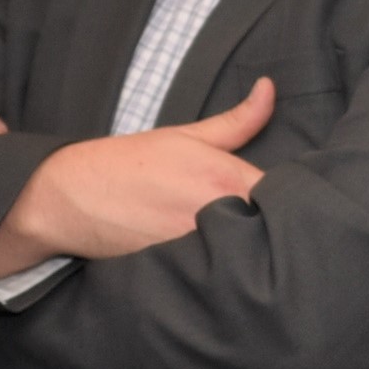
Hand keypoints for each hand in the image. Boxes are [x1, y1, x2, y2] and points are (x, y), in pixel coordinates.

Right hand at [0, 76, 277, 276]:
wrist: (69, 197)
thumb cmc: (129, 164)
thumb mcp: (185, 136)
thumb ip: (237, 120)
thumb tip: (270, 88)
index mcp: (223, 176)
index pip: (287, 197)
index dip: (298, 204)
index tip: (300, 207)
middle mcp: (214, 213)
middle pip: (271, 232)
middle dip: (276, 234)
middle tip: (282, 239)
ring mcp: (196, 248)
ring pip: (246, 260)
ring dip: (252, 259)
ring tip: (255, 260)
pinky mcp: (179, 274)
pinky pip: (217, 280)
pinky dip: (225, 279)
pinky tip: (223, 275)